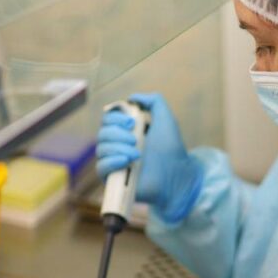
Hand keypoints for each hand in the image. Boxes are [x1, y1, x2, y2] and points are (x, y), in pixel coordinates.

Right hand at [95, 93, 203, 222]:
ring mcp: (114, 162)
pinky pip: (101, 167)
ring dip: (119, 148)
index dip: (115, 117)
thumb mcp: (165, 119)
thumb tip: (132, 97)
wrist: (176, 175)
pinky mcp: (113, 179)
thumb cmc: (171, 149)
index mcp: (127, 131)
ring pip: (101, 149)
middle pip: (102, 133)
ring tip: (137, 155)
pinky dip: (112, 162)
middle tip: (136, 141)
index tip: (131, 122)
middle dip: (118, 134)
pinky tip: (126, 162)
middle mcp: (118, 145)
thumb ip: (153, 102)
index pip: (107, 119)